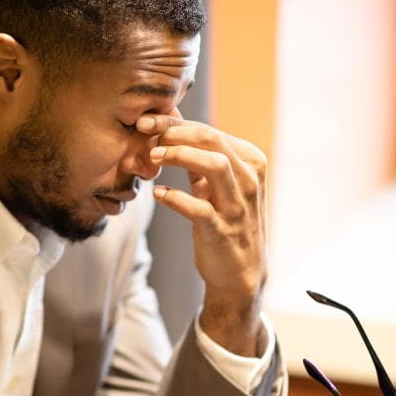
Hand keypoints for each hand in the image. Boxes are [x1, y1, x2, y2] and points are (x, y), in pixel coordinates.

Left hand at [136, 114, 267, 355]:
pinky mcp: (223, 231)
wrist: (238, 274)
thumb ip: (198, 158)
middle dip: (175, 132)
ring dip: (179, 156)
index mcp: (250, 162)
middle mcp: (249, 180)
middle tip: (145, 132)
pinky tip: (157, 194)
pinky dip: (175, 198)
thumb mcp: (216, 186)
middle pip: (212, 139)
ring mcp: (238, 206)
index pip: (211, 131)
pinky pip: (199, 209)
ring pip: (215, 165)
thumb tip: (170, 126)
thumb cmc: (224, 222)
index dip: (175, 123)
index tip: (146, 121)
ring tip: (152, 158)